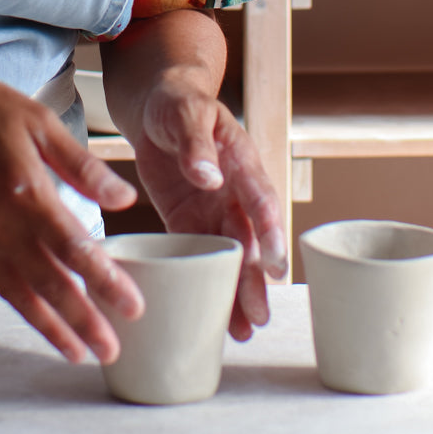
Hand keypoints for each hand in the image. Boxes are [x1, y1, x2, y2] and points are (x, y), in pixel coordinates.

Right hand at [0, 63, 144, 363]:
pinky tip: (40, 322)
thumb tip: (123, 197)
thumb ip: (82, 166)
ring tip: (80, 352)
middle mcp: (0, 222)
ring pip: (21, 293)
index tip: (130, 306)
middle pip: (49, 283)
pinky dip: (20, 308)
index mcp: (26, 189)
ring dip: (53, 327)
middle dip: (83, 321)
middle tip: (111, 349)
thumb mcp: (40, 122)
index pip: (74, 247)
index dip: (104, 282)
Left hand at [132, 77, 286, 340]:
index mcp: (241, 162)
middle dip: (255, 279)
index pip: (261, 201)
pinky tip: (213, 311)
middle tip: (260, 317)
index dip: (269, 233)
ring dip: (237, 290)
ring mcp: (212, 208)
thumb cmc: (180, 102)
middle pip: (249, 240)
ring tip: (244, 330)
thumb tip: (210, 176)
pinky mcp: (186, 219)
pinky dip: (205, 281)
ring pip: (228, 255)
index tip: (274, 266)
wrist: (158, 102)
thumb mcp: (187, 113)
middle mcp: (233, 191)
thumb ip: (198, 143)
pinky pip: (196, 254)